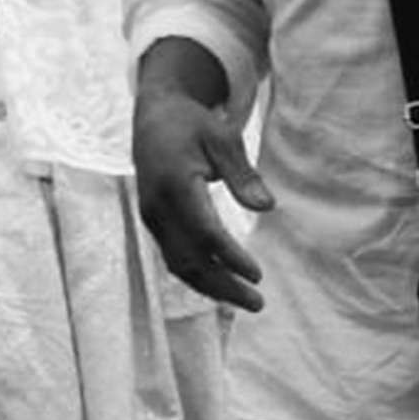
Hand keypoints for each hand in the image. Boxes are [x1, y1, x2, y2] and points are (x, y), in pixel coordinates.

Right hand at [133, 87, 271, 311]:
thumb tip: (266, 206)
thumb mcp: (223, 138)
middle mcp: (158, 208)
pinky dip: (197, 275)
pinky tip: (222, 285)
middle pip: (190, 259)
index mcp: (175, 186)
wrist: (153, 116)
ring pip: (178, 264)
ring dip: (211, 286)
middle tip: (257, 303)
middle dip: (224, 285)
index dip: (232, 258)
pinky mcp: (153, 221)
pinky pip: (173, 256)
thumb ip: (243, 173)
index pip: (205, 234)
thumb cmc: (194, 124)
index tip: (258, 275)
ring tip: (245, 301)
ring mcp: (151, 217)